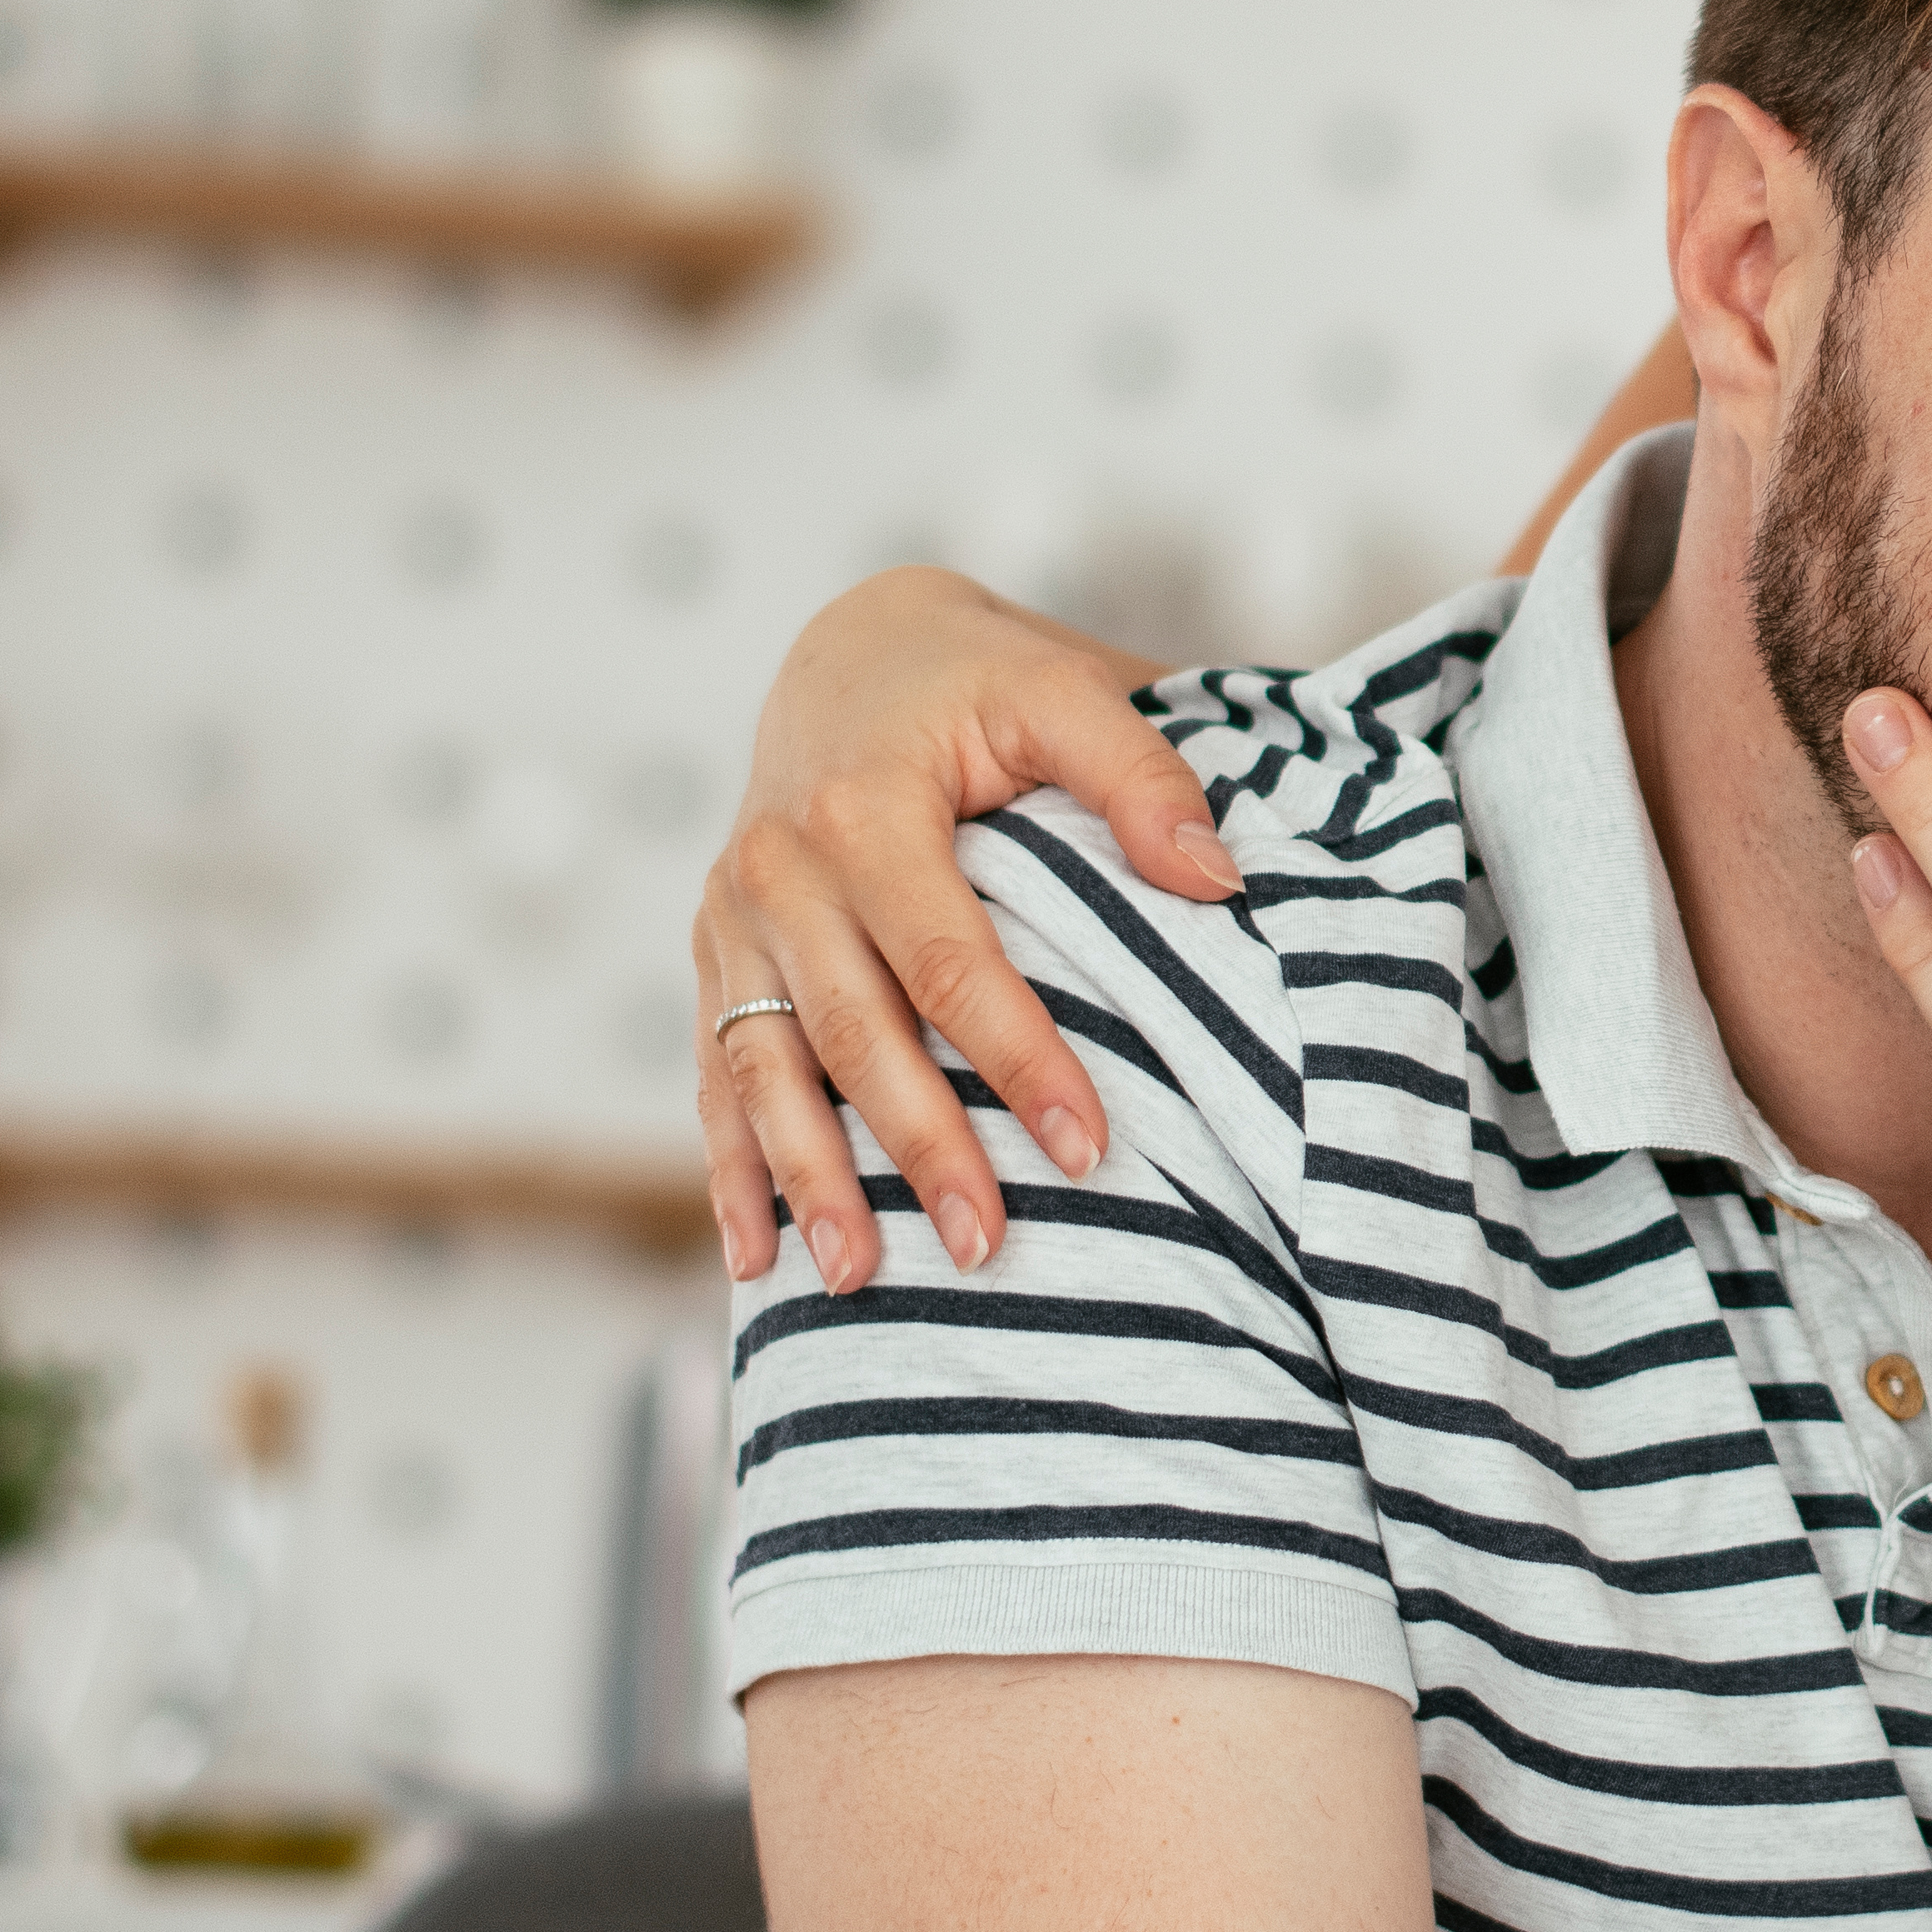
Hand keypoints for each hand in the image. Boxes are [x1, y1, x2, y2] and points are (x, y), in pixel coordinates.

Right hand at [692, 570, 1237, 1283]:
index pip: (948, 959)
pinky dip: (732, 1167)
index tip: (1087, 1146)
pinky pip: (714, 1072)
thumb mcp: (1061, 688)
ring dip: (808, 1180)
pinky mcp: (715, 954)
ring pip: (763, 1068)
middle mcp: (775, 868)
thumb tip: (1217, 879)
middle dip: (917, 1147)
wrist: (848, 652)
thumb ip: (1140, 773)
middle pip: (850, 1032)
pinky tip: (755, 1257)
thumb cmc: (973, 679)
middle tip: (990, 1247)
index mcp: (861, 808)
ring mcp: (732, 919)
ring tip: (858, 1279)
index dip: (1019, 1056)